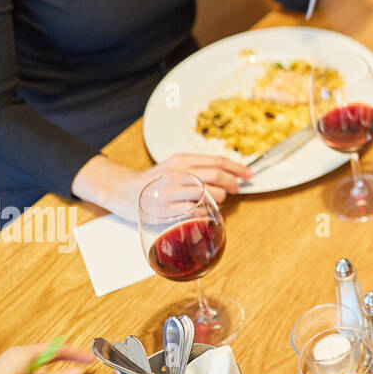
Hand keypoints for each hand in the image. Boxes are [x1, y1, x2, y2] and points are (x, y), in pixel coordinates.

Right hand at [72, 153, 252, 221]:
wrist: (122, 190)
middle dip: (232, 183)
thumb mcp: (174, 166)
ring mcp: (171, 191)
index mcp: (182, 160)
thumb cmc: (153, 180)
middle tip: (236, 189)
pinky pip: (195, 211)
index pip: (217, 161)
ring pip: (209, 194)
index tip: (250, 175)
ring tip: (217, 201)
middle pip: (216, 175)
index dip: (238, 168)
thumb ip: (197, 168)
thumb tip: (227, 173)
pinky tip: (206, 213)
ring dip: (220, 199)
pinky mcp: (165, 209)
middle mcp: (177, 173)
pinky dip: (206, 213)